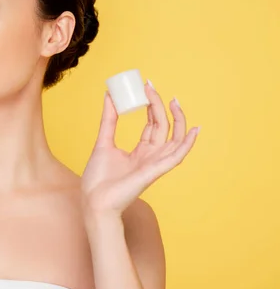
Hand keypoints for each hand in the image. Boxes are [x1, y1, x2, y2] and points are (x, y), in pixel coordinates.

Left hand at [80, 81, 199, 216]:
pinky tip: (193, 131)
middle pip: (163, 127)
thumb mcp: (103, 142)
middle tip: (151, 87)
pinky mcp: (154, 171)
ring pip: (174, 139)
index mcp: (140, 152)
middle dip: (160, 106)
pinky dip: (187, 144)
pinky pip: (176, 157)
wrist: (94, 201)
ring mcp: (154, 164)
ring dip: (177, 120)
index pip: (152, 125)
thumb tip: (109, 96)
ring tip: (174, 101)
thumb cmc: (98, 179)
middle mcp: (151, 157)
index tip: (146, 87)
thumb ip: (109, 120)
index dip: (152, 106)